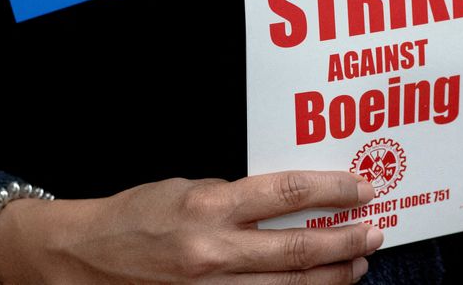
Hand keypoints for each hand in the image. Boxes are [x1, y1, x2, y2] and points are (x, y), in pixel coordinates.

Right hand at [0, 171, 382, 283]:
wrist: (87, 257)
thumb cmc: (136, 214)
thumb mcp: (187, 187)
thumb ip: (234, 194)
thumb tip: (283, 201)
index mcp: (210, 207)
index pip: (287, 194)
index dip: (332, 190)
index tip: (362, 186)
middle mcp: (215, 252)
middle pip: (298, 250)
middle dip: (346, 241)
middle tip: (375, 231)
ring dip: (332, 277)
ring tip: (358, 263)